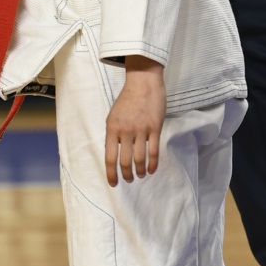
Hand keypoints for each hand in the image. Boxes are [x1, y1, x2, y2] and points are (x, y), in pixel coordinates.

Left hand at [104, 57, 166, 184]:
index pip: (110, 157)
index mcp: (112, 129)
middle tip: (128, 180)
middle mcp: (125, 131)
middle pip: (125, 161)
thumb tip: (115, 153)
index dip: (111, 173)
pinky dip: (153, 164)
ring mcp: (141, 129)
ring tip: (140, 175)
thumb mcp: (113, 116)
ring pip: (140, 158)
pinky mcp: (155, 127)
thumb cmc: (127, 100)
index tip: (113, 183)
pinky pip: (154, 151)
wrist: (143, 82)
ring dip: (140, 171)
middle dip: (126, 175)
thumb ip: (113, 134)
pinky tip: (151, 169)